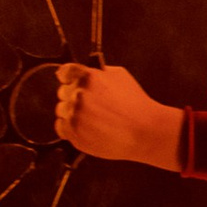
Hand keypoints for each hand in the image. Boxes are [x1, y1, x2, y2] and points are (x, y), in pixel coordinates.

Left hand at [55, 61, 182, 168]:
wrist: (144, 131)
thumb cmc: (136, 104)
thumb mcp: (121, 76)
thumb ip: (99, 72)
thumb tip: (88, 72)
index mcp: (88, 78)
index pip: (64, 72)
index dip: (67, 77)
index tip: (69, 81)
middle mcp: (77, 95)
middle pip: (62, 93)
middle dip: (73, 96)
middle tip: (91, 104)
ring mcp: (74, 115)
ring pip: (62, 111)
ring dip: (73, 113)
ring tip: (93, 119)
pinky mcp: (74, 134)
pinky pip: (62, 128)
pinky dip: (72, 127)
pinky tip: (88, 128)